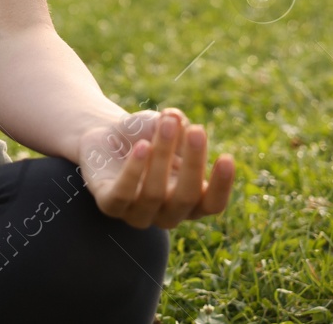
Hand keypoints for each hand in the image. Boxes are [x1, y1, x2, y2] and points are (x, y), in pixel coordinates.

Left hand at [77, 106, 235, 229]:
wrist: (105, 135)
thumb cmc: (145, 134)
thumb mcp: (164, 125)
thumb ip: (175, 125)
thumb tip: (178, 118)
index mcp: (191, 201)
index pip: (213, 204)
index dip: (222, 186)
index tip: (227, 158)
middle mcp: (167, 214)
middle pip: (186, 198)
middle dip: (193, 164)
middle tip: (197, 130)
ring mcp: (138, 214)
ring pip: (155, 194)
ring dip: (161, 157)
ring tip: (164, 125)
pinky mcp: (110, 206)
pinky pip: (122, 195)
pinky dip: (133, 171)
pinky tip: (142, 146)